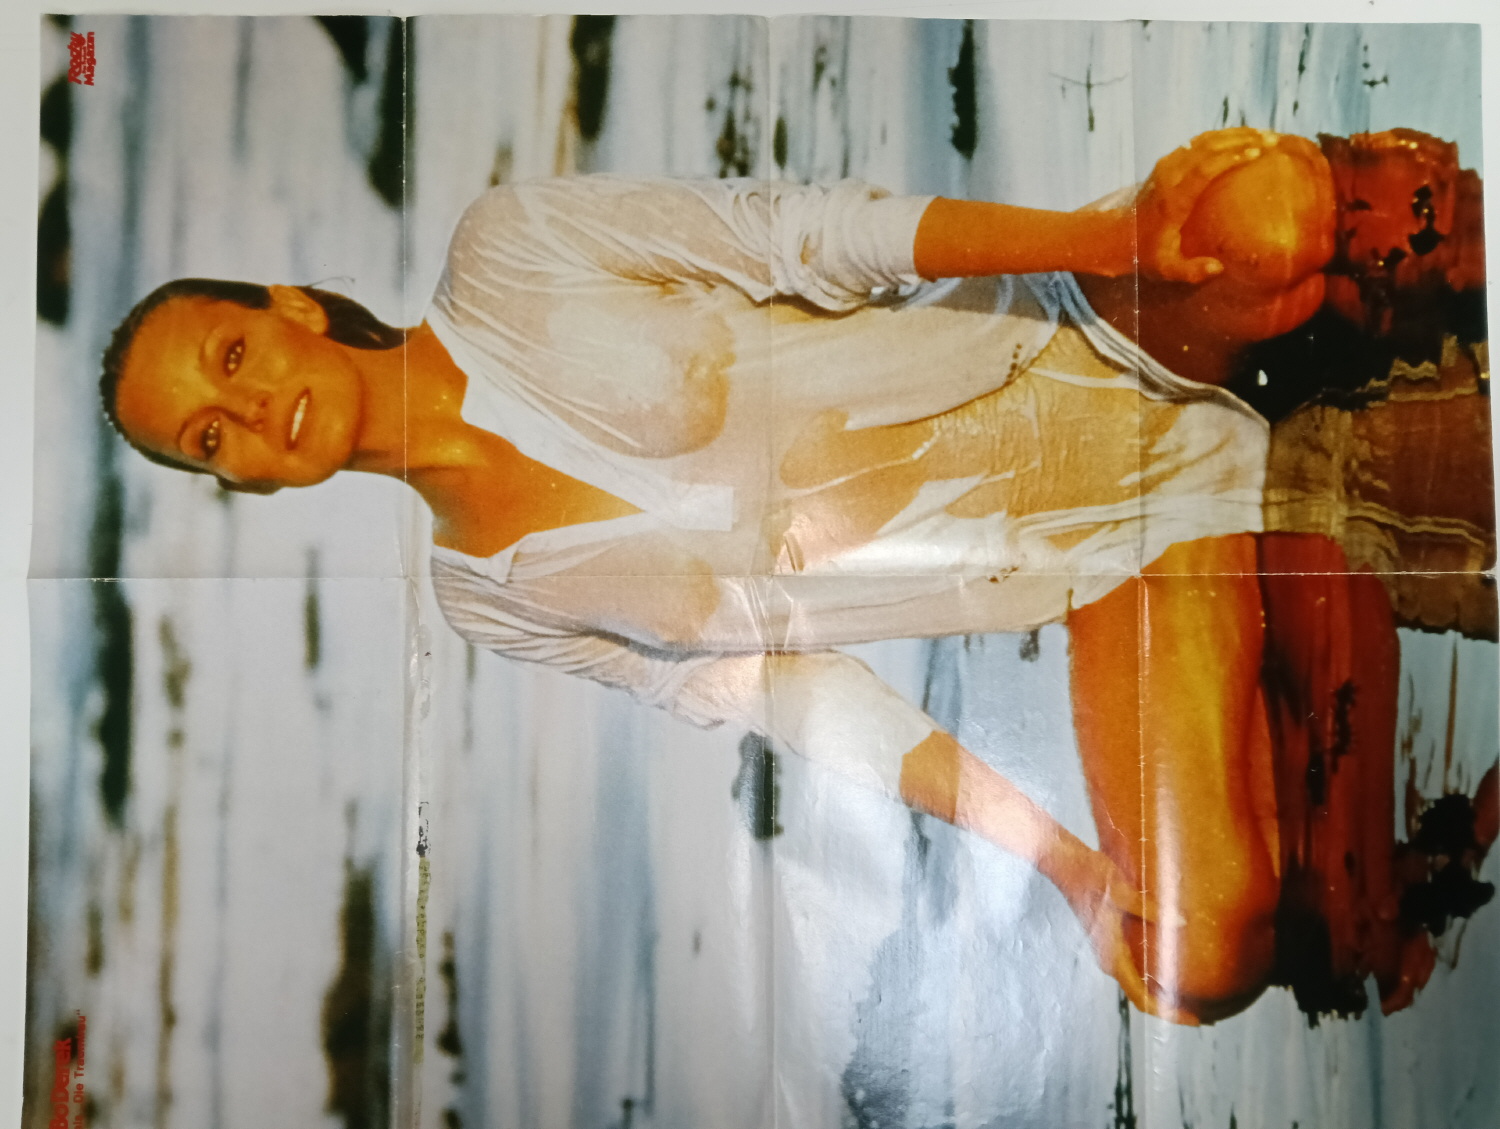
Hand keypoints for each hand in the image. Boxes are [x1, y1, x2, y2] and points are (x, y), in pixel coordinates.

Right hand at [1052, 845, 1200, 1025]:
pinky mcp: (1112, 938)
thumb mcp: (1120, 890)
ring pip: (1140, 982)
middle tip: (1207, 1013)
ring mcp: (1111, 949)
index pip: (1142, 997)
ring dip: (1165, 992)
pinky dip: (1157, 974)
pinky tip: (1174, 963)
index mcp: (1111, 954)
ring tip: (1196, 994)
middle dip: (1173, 1008)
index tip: (1196, 1019)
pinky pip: (1137, 966)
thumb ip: (1149, 908)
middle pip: (1143, 995)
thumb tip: (1181, 922)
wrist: (1064, 862)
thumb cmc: (1088, 874)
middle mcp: (1110, 958)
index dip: (1169, 1013)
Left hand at [1133, 127, 1280, 283]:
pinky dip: (1221, 138)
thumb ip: (1191, 271)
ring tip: (1263, 135)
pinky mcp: (1167, 163)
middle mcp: (1169, 176)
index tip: (1258, 151)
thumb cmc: (1146, 254)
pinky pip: (1197, 143)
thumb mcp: (1167, 269)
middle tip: (1272, 139)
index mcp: (1172, 199)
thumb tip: (1217, 268)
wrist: (1116, 236)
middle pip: (1207, 147)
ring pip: (1203, 140)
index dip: (1231, 157)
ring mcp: (1166, 166)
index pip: (1204, 169)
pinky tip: (1241, 139)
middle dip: (1241, 139)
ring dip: (1233, 134)